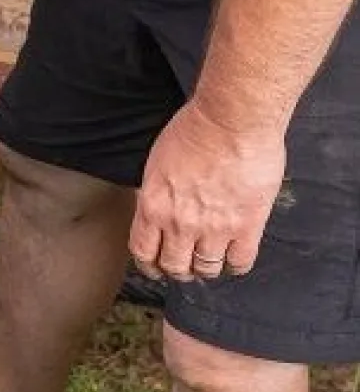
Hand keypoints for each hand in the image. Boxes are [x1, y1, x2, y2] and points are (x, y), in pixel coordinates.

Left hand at [129, 102, 285, 280]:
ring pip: (206, 269)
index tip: (155, 267)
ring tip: (210, 262)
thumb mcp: (157, 163)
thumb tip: (158, 208)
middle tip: (185, 267)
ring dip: (207, 269)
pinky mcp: (247, 225)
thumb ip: (157, 193)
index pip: (143, 252)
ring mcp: (214, 228)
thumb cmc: (194, 130)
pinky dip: (236, 266)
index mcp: (153, 207)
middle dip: (178, 270)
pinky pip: (240, 262)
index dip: (149, 265)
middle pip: (174, 266)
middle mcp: (179, 223)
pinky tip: (235, 258)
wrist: (231, 121)